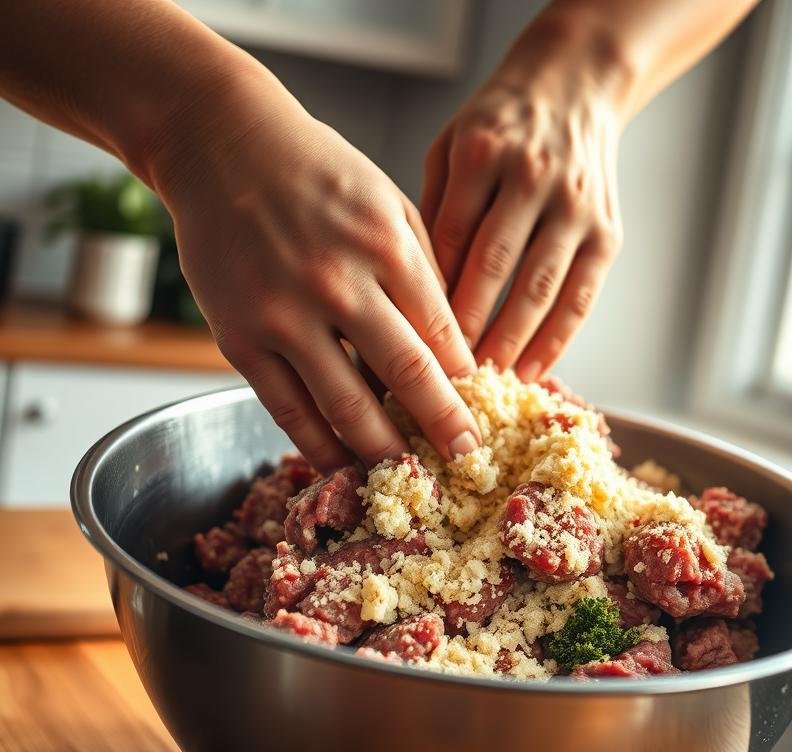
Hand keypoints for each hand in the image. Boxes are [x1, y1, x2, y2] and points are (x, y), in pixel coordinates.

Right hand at [154, 76, 480, 470]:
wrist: (222, 146)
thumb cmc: (319, 175)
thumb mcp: (390, 205)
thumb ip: (424, 274)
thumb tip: (454, 349)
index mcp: (387, 247)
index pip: (442, 337)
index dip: (466, 387)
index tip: (481, 416)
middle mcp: (337, 283)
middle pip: (406, 376)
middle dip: (443, 427)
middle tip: (466, 461)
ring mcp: (283, 314)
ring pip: (346, 406)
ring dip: (384, 450)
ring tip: (410, 477)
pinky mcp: (239, 339)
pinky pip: (289, 410)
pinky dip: (321, 447)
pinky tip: (346, 466)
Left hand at [421, 29, 624, 382]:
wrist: (576, 84)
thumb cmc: (500, 124)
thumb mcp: (451, 147)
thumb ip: (434, 212)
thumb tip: (414, 294)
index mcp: (482, 150)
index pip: (451, 239)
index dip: (432, 296)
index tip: (413, 342)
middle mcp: (532, 176)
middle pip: (493, 269)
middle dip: (466, 330)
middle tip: (443, 377)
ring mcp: (575, 205)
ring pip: (539, 290)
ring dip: (510, 344)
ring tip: (484, 383)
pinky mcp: (608, 232)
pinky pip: (580, 298)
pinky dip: (556, 341)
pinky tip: (532, 370)